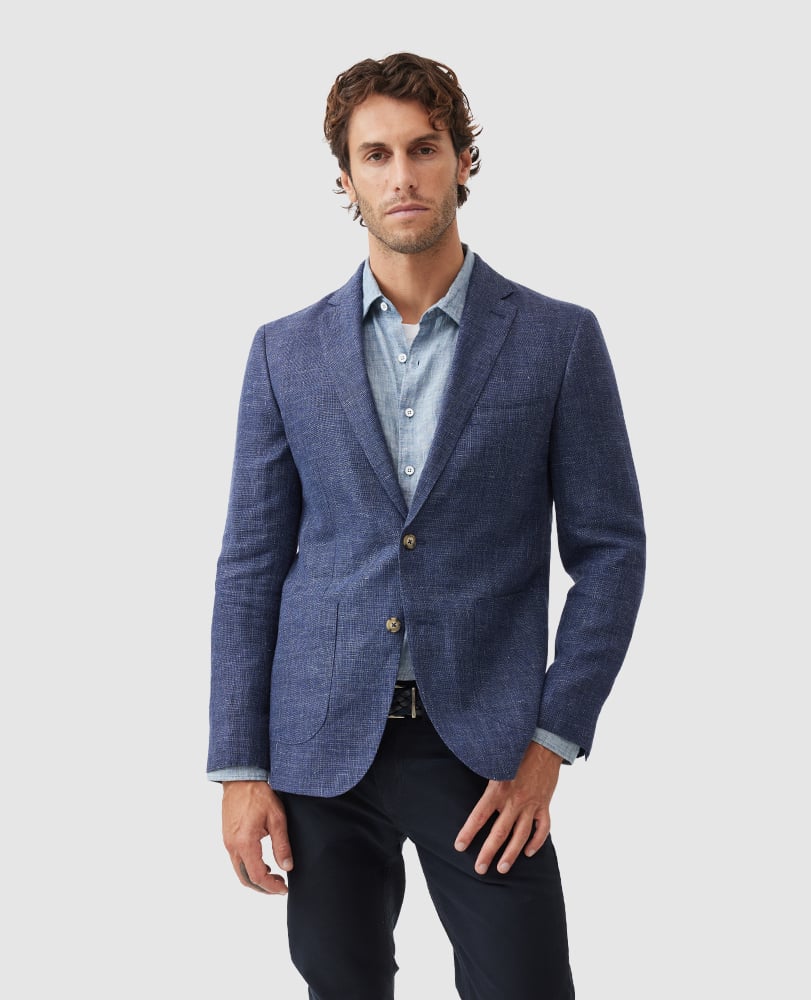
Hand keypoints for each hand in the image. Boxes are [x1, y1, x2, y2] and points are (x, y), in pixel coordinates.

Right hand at [221, 780, 292, 894]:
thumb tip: (287, 866)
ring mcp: (227, 842)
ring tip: (273, 875)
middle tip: (279, 886)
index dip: (271, 887)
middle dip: (262, 887)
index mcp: (245, 843)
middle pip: (245, 878)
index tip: (283, 889)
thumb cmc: (259, 795)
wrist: (241, 780)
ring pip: (239, 871)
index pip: (257, 876)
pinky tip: (262, 862)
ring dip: (255, 878)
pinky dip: (248, 868)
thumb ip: (282, 845)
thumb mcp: (277, 819)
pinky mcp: (227, 837)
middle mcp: (232, 846)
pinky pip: (236, 860)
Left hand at [454, 741, 562, 875]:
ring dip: (511, 854)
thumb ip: (483, 773)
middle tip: (479, 870)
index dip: (469, 832)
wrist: (545, 742)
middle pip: (499, 832)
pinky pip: (543, 828)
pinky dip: (537, 842)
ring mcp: (531, 804)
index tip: (459, 846)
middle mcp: (514, 800)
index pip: (479, 815)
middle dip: (488, 853)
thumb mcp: (496, 759)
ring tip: (503, 869)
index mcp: (498, 788)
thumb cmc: (517, 748)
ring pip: (521, 836)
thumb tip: (463, 777)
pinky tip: (529, 852)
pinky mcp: (544, 804)